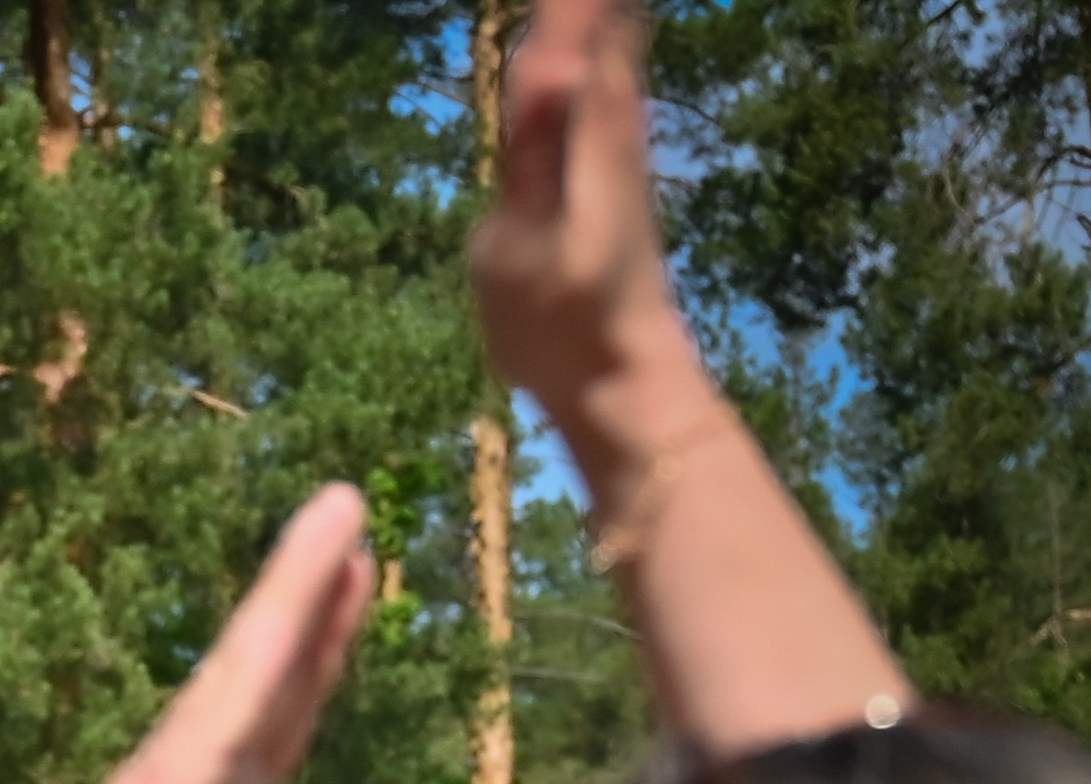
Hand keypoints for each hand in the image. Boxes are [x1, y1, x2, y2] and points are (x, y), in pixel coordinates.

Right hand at [0, 487, 374, 783]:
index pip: (273, 743)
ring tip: (347, 512)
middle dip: (316, 616)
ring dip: (299, 588)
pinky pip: (233, 696)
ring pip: (251, 672)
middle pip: (269, 693)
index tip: (349, 612)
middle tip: (359, 535)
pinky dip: (277, 626)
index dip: (313, 678)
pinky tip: (314, 567)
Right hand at [470, 0, 702, 429]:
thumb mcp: (533, 242)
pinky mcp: (609, 139)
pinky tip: (592, 12)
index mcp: (590, 106)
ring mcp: (614, 114)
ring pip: (613, 15)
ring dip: (599, 4)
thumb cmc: (567, 321)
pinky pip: (606, 37)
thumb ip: (543, 145)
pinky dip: (601, 11)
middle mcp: (611, 93)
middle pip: (607, 5)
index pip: (585, 3)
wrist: (622, 374)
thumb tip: (555, 57)